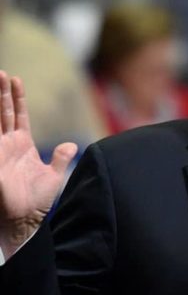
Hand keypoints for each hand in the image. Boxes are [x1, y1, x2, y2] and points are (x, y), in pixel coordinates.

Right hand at [0, 71, 76, 258]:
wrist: (24, 221)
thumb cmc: (36, 202)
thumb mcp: (54, 176)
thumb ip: (61, 158)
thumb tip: (72, 145)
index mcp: (22, 146)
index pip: (18, 116)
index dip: (17, 98)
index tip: (16, 80)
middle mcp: (7, 145)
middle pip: (3, 112)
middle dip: (2, 93)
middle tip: (1, 73)